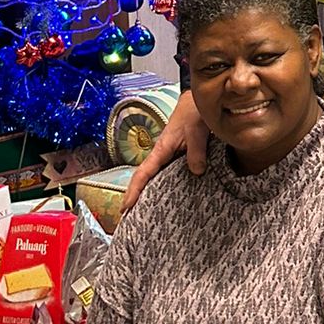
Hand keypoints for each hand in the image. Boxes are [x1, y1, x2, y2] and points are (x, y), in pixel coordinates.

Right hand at [124, 88, 207, 210]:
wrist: (199, 101)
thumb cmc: (194, 112)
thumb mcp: (197, 130)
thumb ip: (196, 151)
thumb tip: (196, 172)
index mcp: (161, 150)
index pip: (143, 173)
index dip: (133, 191)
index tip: (125, 208)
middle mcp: (163, 155)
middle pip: (146, 180)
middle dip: (137, 199)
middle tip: (130, 222)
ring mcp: (171, 157)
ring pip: (158, 179)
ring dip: (153, 195)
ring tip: (149, 217)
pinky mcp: (181, 156)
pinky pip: (171, 175)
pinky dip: (169, 187)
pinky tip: (174, 199)